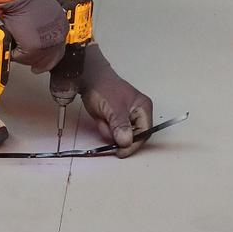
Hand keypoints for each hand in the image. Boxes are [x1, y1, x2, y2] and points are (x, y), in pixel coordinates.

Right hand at [0, 0, 66, 72]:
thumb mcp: (44, 12)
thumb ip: (45, 26)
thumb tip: (39, 35)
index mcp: (62, 26)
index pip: (59, 48)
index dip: (49, 54)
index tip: (43, 56)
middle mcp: (57, 36)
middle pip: (49, 59)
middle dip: (40, 63)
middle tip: (35, 67)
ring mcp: (46, 44)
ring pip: (34, 60)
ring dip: (25, 56)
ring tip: (18, 47)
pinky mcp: (32, 49)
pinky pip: (21, 57)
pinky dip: (14, 52)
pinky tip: (13, 41)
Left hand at [73, 40, 152, 157]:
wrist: (88, 79)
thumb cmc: (103, 87)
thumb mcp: (113, 108)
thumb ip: (121, 125)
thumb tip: (126, 142)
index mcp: (143, 108)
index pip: (144, 133)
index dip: (134, 144)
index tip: (121, 152)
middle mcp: (137, 114)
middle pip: (133, 137)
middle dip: (117, 135)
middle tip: (107, 128)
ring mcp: (126, 118)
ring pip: (120, 136)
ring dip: (109, 131)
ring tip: (103, 117)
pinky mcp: (115, 120)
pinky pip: (112, 133)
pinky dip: (104, 128)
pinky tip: (101, 118)